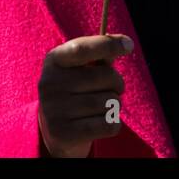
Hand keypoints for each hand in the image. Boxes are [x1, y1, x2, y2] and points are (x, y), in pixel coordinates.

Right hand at [37, 34, 131, 157]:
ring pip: (110, 102)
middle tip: (113, 88)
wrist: (55, 129)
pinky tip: (101, 123)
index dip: (108, 45)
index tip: (129, 45)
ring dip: (115, 105)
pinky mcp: (64, 134)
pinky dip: (113, 123)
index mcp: (53, 60)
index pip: (82, 48)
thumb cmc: (76, 89)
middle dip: (117, 82)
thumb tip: (125, 44)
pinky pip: (108, 125)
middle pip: (105, 76)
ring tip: (102, 107)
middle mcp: (50, 83)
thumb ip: (101, 55)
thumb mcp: (81, 67)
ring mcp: (54, 110)